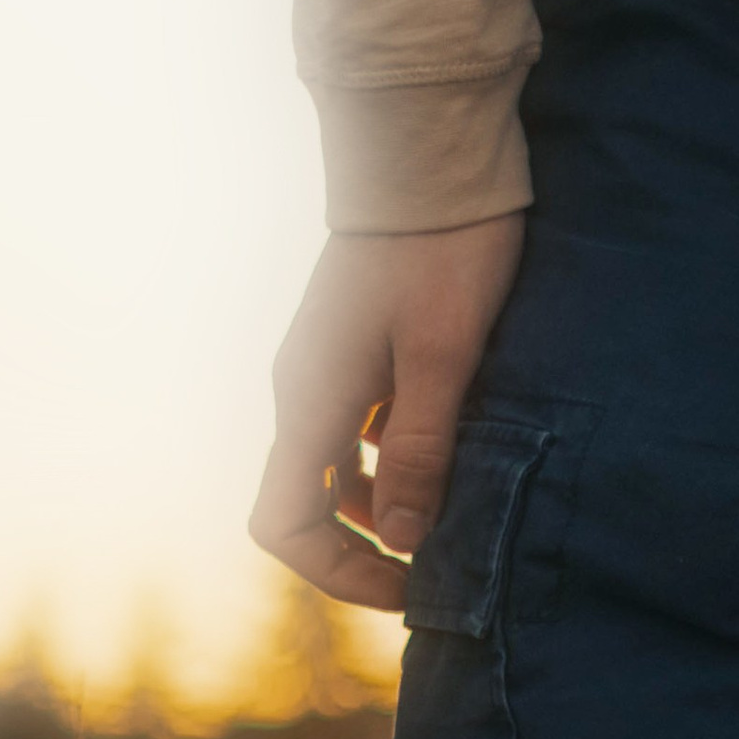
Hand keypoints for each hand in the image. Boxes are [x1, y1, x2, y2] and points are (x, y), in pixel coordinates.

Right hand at [249, 217, 525, 609]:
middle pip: (308, 503)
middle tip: (440, 565)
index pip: (282, 523)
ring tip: (456, 516)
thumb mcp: (443, 359)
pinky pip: (360, 428)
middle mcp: (303, 388)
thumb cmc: (443, 251)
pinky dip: (397, 459)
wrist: (429, 154)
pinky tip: (457, 454)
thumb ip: (419, 453)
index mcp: (310, 399)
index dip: (337, 572)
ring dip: (385, 505)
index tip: (407, 584)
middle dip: (366, 548)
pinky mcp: (356, 346)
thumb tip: (400, 542)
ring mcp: (327, 366)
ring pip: (336, 467)